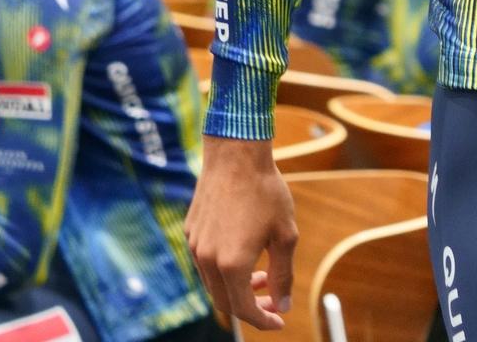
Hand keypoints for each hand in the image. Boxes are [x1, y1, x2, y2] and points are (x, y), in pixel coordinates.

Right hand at [187, 135, 297, 328]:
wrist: (236, 154)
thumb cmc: (266, 191)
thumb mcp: (285, 235)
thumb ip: (283, 275)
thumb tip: (282, 306)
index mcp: (232, 264)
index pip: (244, 309)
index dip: (263, 320)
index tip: (278, 321)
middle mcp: (208, 259)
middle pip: (225, 303)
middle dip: (251, 307)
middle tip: (273, 300)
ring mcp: (196, 246)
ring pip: (214, 284)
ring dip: (237, 288)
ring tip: (262, 274)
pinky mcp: (191, 233)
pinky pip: (206, 264)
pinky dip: (225, 271)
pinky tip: (244, 254)